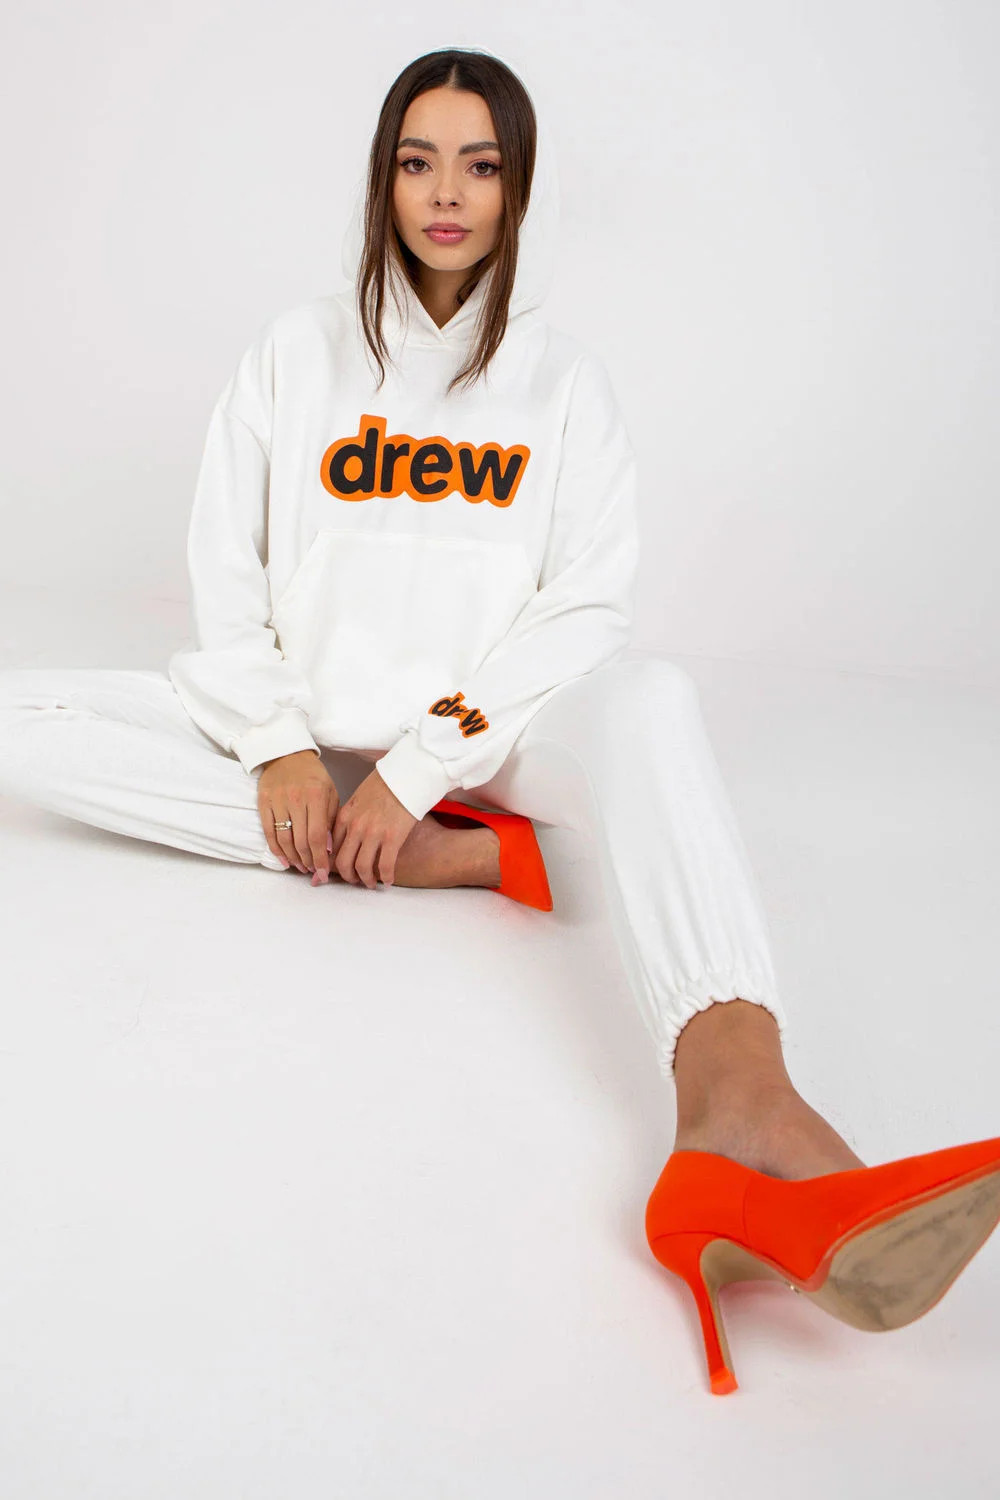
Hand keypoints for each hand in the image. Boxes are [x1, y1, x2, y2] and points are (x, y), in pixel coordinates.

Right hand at [257, 749, 338, 876]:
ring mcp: (277, 801)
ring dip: (293, 858)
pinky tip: (284, 860)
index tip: (323, 873)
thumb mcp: (330, 792)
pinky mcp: (263, 803)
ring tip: (301, 867)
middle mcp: (295, 799)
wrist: (286, 753)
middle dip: (308, 861)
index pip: (317, 836)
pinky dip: (276, 850)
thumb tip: (328, 849)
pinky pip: (269, 832)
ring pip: (284, 840)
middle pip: (300, 841)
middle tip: (313, 871)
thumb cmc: (313, 775)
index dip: (320, 858)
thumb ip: (330, 819)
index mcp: (315, 796)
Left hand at [330, 767, 417, 888]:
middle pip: (343, 862)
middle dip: (348, 876)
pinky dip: (386, 877)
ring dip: (366, 880)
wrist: (407, 774)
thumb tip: (348, 835)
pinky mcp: (393, 837)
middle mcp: (356, 826)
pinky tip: (389, 879)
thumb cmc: (386, 783)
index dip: (334, 863)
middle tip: (355, 880)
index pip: (332, 847)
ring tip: (372, 883)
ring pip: (362, 867)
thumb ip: (350, 817)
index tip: (341, 869)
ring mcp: (374, 832)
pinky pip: (385, 865)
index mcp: (345, 816)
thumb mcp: (359, 797)